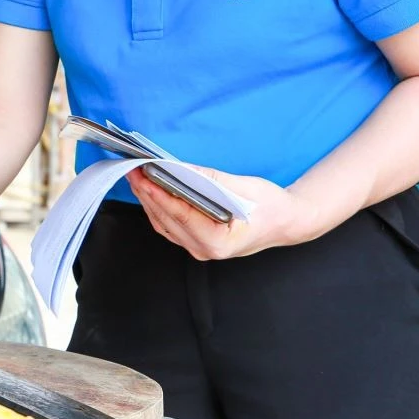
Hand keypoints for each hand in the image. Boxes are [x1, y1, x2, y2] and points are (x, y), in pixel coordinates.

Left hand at [127, 167, 323, 260]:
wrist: (286, 222)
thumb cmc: (271, 207)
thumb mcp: (244, 187)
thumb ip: (210, 180)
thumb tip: (180, 168)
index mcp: (218, 242)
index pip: (180, 214)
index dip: (158, 194)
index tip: (142, 176)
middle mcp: (205, 250)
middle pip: (166, 219)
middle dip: (147, 193)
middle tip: (132, 169)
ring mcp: (198, 249)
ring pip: (163, 223)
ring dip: (148, 199)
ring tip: (136, 176)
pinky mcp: (195, 242)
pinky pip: (169, 225)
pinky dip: (158, 206)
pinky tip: (150, 189)